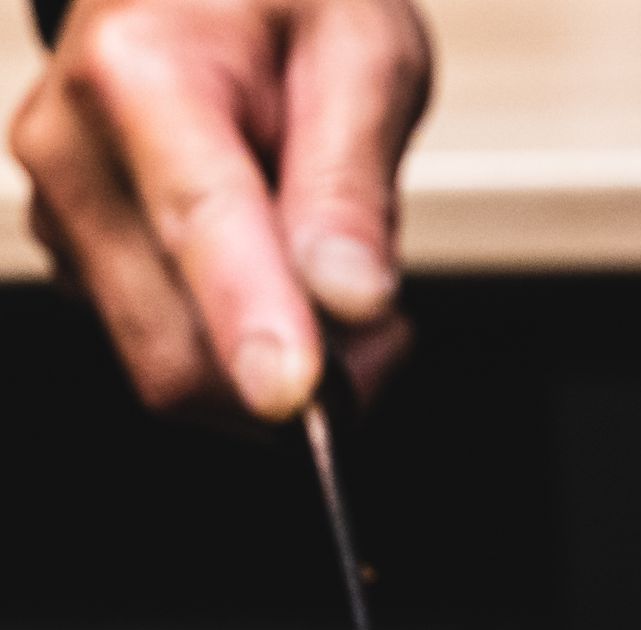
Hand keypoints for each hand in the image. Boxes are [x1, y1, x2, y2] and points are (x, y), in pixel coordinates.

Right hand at [10, 0, 430, 418]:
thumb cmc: (291, 3)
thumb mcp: (366, 53)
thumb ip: (353, 183)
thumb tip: (350, 302)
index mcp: (141, 71)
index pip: (201, 221)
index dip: (252, 321)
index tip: (295, 392)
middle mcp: (74, 147)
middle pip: (176, 341)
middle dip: (301, 374)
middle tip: (388, 325)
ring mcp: (65, 212)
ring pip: (174, 369)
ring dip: (283, 365)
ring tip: (341, 282)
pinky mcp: (81, 260)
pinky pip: (171, 354)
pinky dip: (249, 353)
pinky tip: (289, 284)